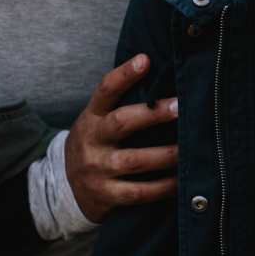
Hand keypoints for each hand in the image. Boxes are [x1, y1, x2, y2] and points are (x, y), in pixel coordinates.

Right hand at [65, 54, 178, 222]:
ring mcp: (97, 170)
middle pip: (121, 123)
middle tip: (180, 106)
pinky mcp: (106, 195)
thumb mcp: (98, 120)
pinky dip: (162, 187)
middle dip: (153, 114)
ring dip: (165, 154)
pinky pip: (138, 192)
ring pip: (134, 161)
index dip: (124, 74)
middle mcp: (92, 141)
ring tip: (189, 147)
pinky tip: (181, 181)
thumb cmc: (97, 144)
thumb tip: (166, 77)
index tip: (145, 59)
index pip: (105, 90)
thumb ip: (122, 103)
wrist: (65, 187)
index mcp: (92, 117)